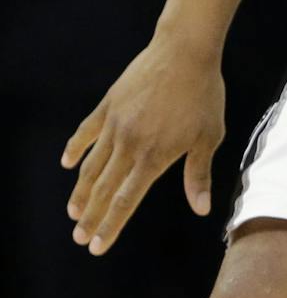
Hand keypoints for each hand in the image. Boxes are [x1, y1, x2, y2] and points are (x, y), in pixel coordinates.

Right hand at [61, 38, 225, 254]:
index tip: (96, 246)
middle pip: (105, 188)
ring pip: (92, 165)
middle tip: (78, 236)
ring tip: (73, 211)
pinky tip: (67, 163)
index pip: (127, 200)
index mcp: (154, 157)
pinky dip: (76, 148)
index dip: (111, 225)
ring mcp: (115, 124)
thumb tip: (201, 209)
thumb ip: (198, 174)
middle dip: (91, 215)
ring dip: (81, 190)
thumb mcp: (209, 136)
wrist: (185, 52)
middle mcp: (129, 145)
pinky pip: (86, 131)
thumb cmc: (204, 95)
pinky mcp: (109, 105)